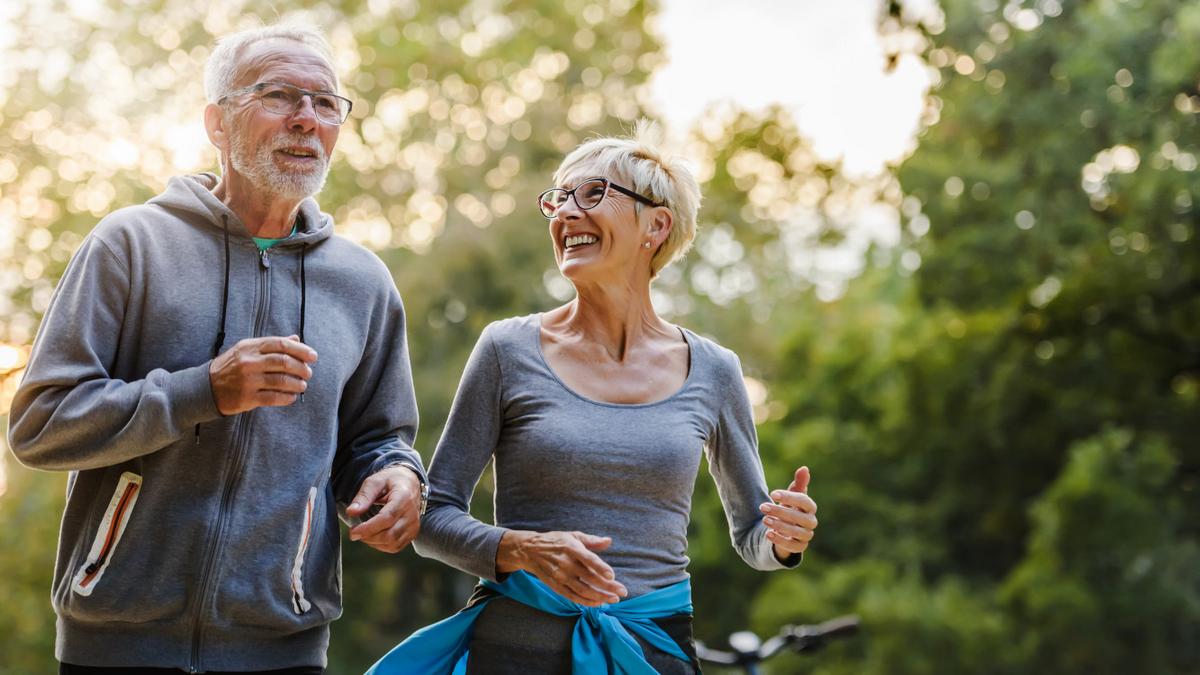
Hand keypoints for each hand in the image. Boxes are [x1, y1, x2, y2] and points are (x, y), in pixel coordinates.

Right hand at [209, 335, 316, 415]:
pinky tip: (292, 397)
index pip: (281, 344)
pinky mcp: (247, 398)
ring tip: (302, 385)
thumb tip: (296, 338)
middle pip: (284, 362)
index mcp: (250, 347)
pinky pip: (274, 397)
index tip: (313, 356)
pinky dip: (287, 398)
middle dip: (302, 368)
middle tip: (308, 373)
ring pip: (282, 381)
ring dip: (297, 384)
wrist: (205, 387)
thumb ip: (271, 345)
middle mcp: (249, 362)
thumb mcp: (247, 350)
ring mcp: (248, 380)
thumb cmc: (231, 367)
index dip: (301, 349)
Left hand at [346, 465, 421, 552]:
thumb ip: (363, 496)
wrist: (410, 483)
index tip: (353, 531)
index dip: (368, 528)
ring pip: (392, 544)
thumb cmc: (391, 481)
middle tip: (354, 532)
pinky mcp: (412, 533)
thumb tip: (351, 512)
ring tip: (364, 533)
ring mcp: (414, 525)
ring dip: (373, 542)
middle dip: (368, 537)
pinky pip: (396, 547)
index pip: (387, 518)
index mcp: (404, 497)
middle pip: (390, 535)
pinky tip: (374, 536)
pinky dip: (381, 545)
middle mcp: (412, 514)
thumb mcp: (376, 481)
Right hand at [496, 530, 627, 605]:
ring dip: (600, 597)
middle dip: (608, 587)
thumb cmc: (556, 541)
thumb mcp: (573, 536)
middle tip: (622, 592)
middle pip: (590, 578)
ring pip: (583, 590)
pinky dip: (586, 602)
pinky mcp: (556, 586)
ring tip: (614, 599)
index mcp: (571, 548)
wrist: (530, 551)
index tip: (612, 576)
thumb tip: (609, 541)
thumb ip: (592, 540)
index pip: (588, 559)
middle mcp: (566, 563)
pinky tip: (598, 603)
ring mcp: (560, 577)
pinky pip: (573, 597)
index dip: (600, 568)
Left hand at [760, 466, 817, 559]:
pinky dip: (781, 541)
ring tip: (764, 520)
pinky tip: (768, 534)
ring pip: (797, 532)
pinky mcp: (800, 547)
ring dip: (780, 526)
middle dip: (780, 512)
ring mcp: (806, 535)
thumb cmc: (790, 509)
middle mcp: (811, 522)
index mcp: (810, 508)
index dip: (790, 497)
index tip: (772, 494)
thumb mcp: (791, 496)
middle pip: (800, 518)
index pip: (804, 501)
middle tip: (763, 507)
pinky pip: (794, 546)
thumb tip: (804, 468)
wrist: (786, 529)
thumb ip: (799, 483)